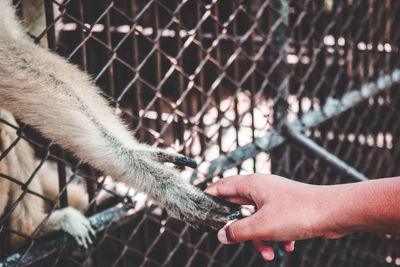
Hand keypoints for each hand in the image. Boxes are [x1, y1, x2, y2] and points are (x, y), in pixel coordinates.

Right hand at [205, 174, 331, 259]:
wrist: (335, 212)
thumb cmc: (298, 213)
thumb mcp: (262, 226)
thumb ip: (238, 231)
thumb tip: (221, 234)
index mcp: (251, 184)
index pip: (222, 186)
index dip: (210, 196)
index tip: (200, 208)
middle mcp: (262, 188)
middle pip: (239, 206)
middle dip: (238, 227)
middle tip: (232, 238)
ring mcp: (275, 198)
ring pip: (257, 219)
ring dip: (259, 237)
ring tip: (268, 253)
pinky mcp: (287, 208)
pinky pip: (273, 223)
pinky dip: (275, 236)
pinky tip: (286, 246)